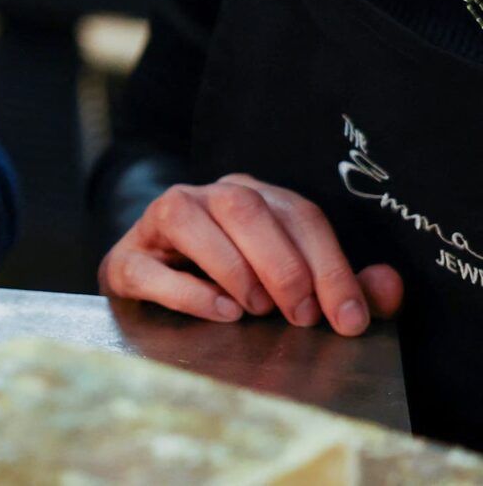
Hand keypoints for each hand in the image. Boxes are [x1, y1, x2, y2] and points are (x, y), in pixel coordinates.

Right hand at [100, 173, 403, 334]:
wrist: (154, 285)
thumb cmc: (236, 286)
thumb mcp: (296, 284)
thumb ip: (345, 285)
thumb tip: (390, 285)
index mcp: (250, 196)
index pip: (299, 214)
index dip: (329, 265)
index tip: (346, 318)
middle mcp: (202, 196)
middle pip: (243, 207)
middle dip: (283, 265)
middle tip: (301, 316)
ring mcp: (156, 222)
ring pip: (188, 218)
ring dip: (233, 267)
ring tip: (256, 310)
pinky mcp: (125, 260)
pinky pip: (148, 266)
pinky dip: (188, 291)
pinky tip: (222, 312)